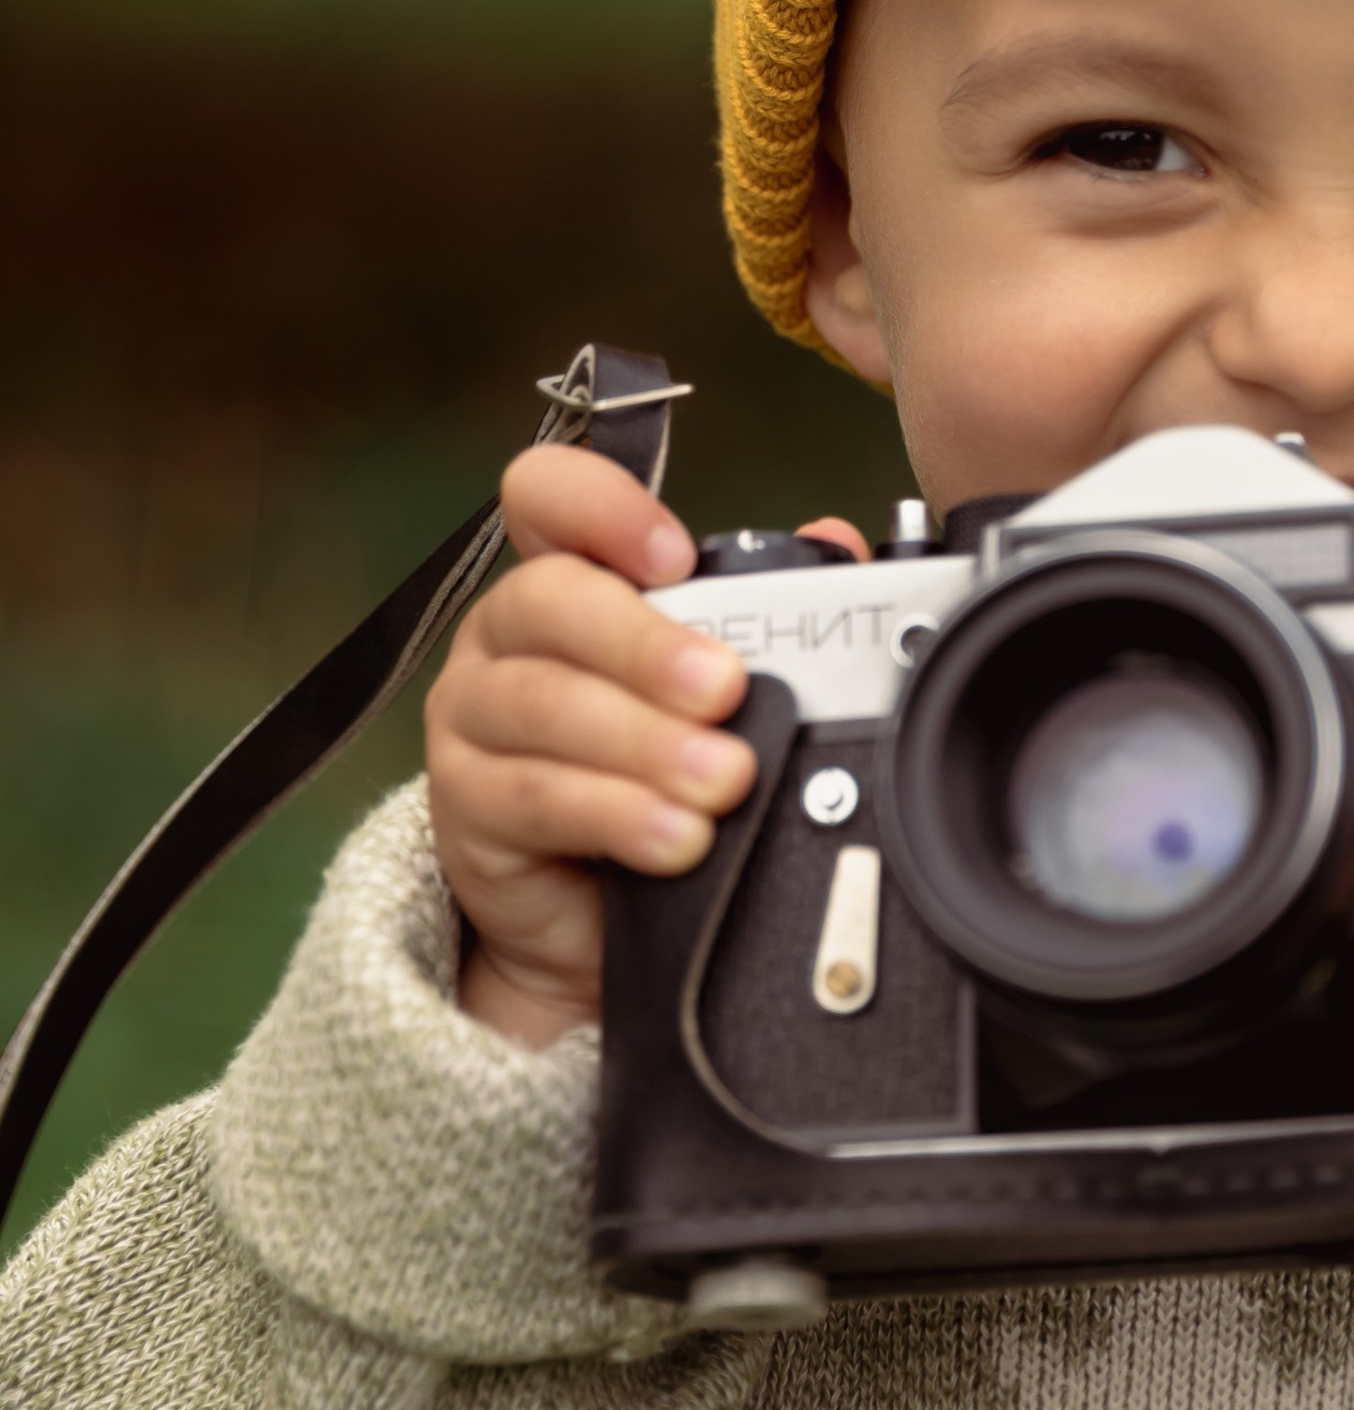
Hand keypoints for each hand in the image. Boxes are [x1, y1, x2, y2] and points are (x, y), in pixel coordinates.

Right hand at [424, 446, 863, 1049]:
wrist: (586, 914)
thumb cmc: (651, 772)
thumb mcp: (708, 688)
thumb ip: (770, 609)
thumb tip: (836, 541)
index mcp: (565, 576)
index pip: (547, 494)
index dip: (601, 507)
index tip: (676, 556)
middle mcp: (505, 632)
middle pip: (551, 600)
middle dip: (648, 644)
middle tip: (726, 690)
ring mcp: (470, 715)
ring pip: (544, 705)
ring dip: (644, 742)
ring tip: (722, 779)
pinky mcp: (461, 804)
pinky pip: (534, 797)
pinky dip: (616, 814)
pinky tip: (676, 836)